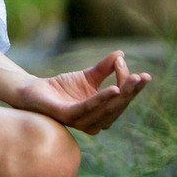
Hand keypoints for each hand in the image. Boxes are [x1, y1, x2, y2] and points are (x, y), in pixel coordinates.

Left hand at [11, 49, 150, 133]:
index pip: (122, 101)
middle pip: (118, 106)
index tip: (142, 74)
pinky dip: (101, 99)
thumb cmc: (62, 86)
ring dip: (121, 94)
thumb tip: (121, 54)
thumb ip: (105, 68)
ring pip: (107, 109)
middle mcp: (95, 122)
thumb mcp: (88, 76)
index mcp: (102, 114)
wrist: (34, 91)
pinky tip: (113, 88)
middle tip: (142, 76)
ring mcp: (81, 122)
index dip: (133, 89)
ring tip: (132, 80)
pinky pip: (88, 108)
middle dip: (131, 91)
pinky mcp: (68, 116)